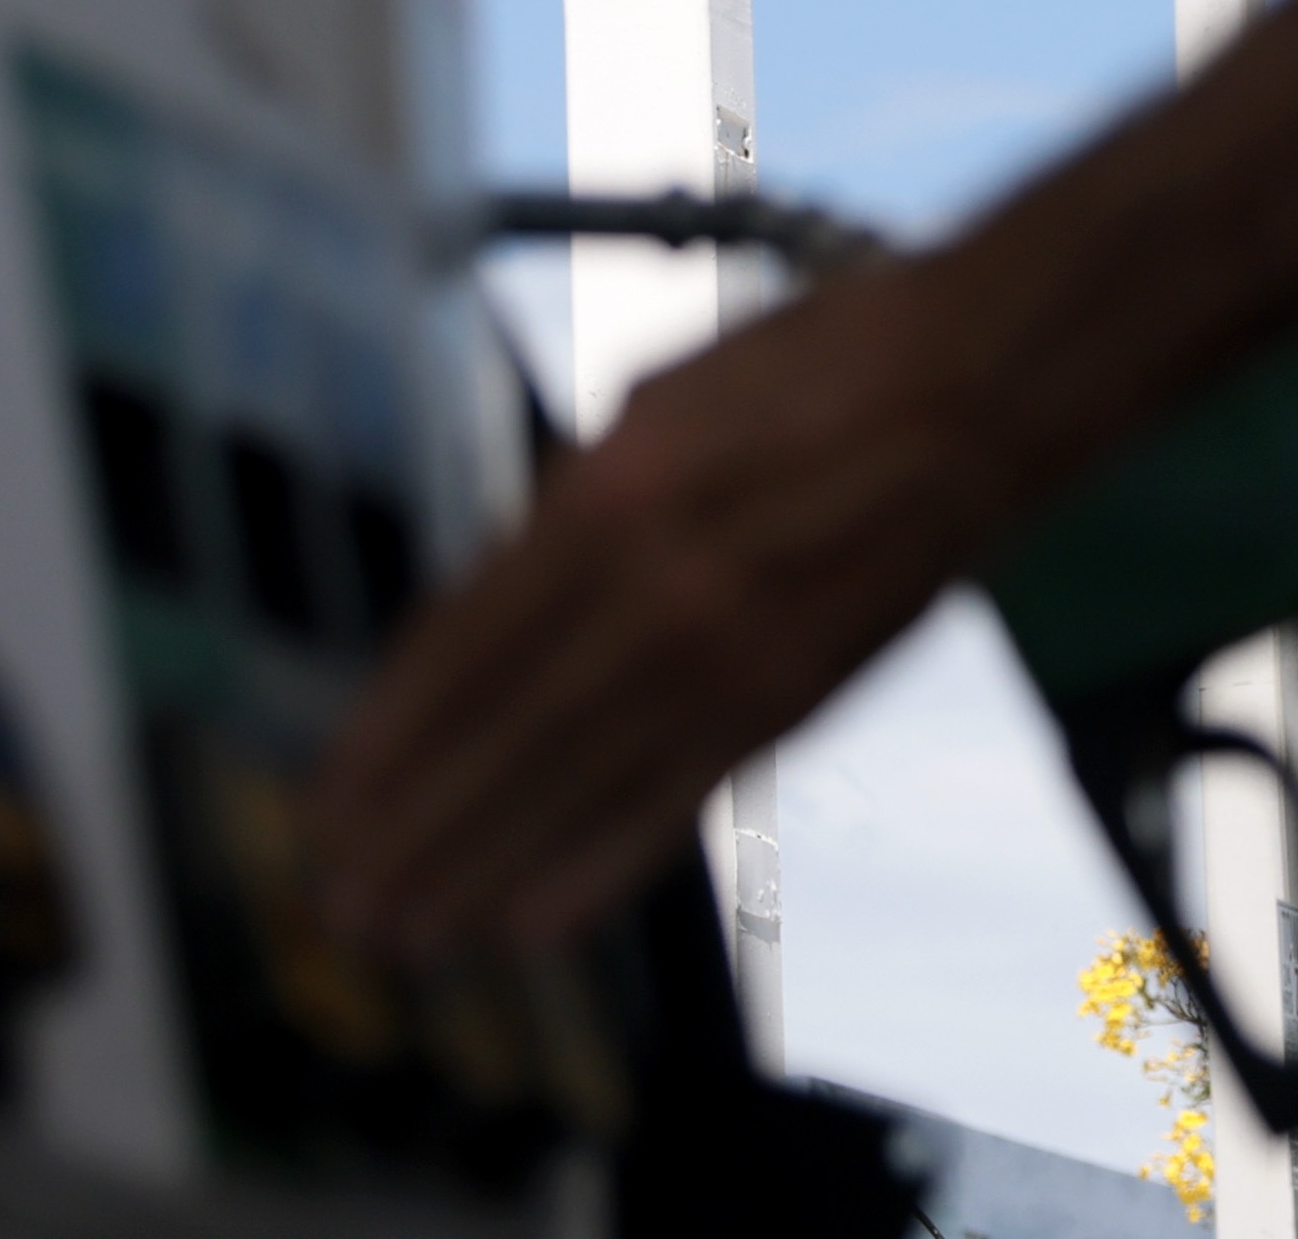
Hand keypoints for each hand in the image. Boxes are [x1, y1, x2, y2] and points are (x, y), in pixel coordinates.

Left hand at [312, 250, 1003, 957]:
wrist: (972, 392)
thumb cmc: (815, 365)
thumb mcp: (653, 402)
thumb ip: (570, 505)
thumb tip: (500, 592)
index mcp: (605, 498)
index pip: (461, 648)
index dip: (385, 736)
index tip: (325, 795)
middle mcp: (650, 594)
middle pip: (499, 739)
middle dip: (409, 829)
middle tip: (338, 899)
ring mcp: (723, 661)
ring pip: (572, 790)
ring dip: (476, 870)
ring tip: (400, 932)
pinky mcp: (787, 705)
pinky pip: (670, 804)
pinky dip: (593, 872)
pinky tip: (528, 923)